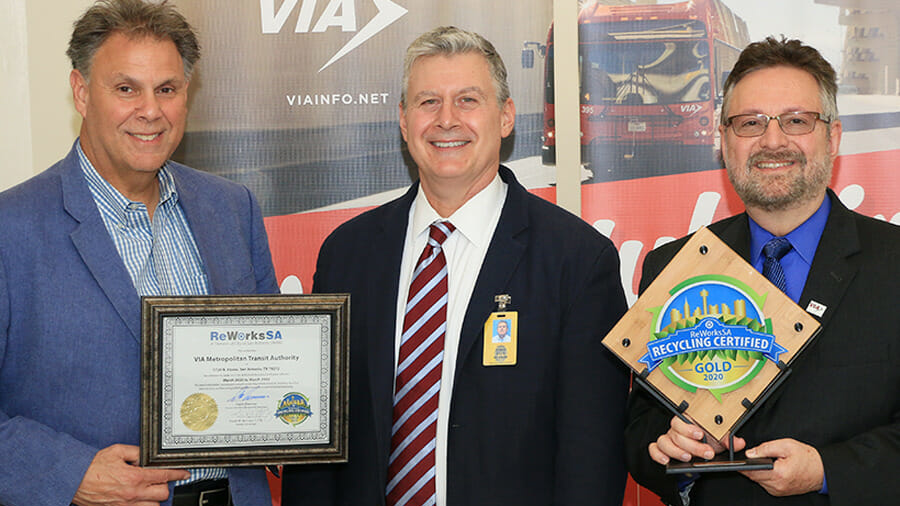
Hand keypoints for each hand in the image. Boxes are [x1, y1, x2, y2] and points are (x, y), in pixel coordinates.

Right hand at [72, 444, 189, 505]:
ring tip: (148, 489)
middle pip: (163, 494)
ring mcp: (125, 504)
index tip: (184, 473)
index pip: (164, 476)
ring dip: (154, 498)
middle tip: (160, 479)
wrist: (73, 479)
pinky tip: (139, 498)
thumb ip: (137, 452)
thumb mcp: (117, 451)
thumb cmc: (92, 466)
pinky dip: (142, 505)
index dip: (178, 473)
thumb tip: (148, 455)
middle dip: (165, 485)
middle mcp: (133, 493)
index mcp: (135, 477)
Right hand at [648, 415, 745, 464]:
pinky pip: (654, 449)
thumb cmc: (708, 440)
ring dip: (676, 451)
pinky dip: (658, 455)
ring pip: (664, 442)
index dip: (689, 428)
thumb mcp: (719, 439)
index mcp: (688, 422)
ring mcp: (668, 439)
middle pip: (676, 434)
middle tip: (706, 452)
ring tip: (688, 458)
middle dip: (692, 445)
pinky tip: (666, 460)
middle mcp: (676, 430)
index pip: (682, 420)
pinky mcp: (662, 450)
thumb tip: (739, 442)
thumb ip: (728, 440)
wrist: (703, 451)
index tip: (701, 435)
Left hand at [740, 439, 823, 496]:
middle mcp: (777, 485)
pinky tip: (771, 469)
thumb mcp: (786, 445)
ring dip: (758, 471)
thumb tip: (750, 453)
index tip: (736, 460)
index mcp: (778, 473)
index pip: (752, 471)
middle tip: (755, 456)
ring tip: (767, 462)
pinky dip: (765, 476)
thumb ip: (766, 448)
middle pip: (753, 476)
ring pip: (758, 480)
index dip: (743, 465)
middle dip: (751, 466)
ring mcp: (778, 491)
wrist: (822, 471)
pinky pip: (765, 483)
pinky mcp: (779, 493)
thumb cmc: (807, 458)